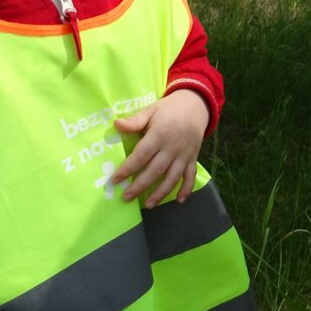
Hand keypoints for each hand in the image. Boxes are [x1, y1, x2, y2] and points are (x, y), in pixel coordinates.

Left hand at [111, 89, 209, 207]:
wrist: (195, 106)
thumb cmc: (168, 110)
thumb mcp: (150, 110)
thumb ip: (134, 121)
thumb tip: (116, 125)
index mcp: (159, 135)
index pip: (141, 156)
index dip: (127, 169)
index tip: (115, 180)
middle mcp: (172, 148)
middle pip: (155, 170)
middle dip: (140, 186)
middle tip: (126, 197)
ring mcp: (184, 155)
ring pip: (172, 177)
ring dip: (161, 193)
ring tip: (148, 204)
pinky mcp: (192, 158)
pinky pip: (190, 176)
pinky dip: (186, 189)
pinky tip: (179, 201)